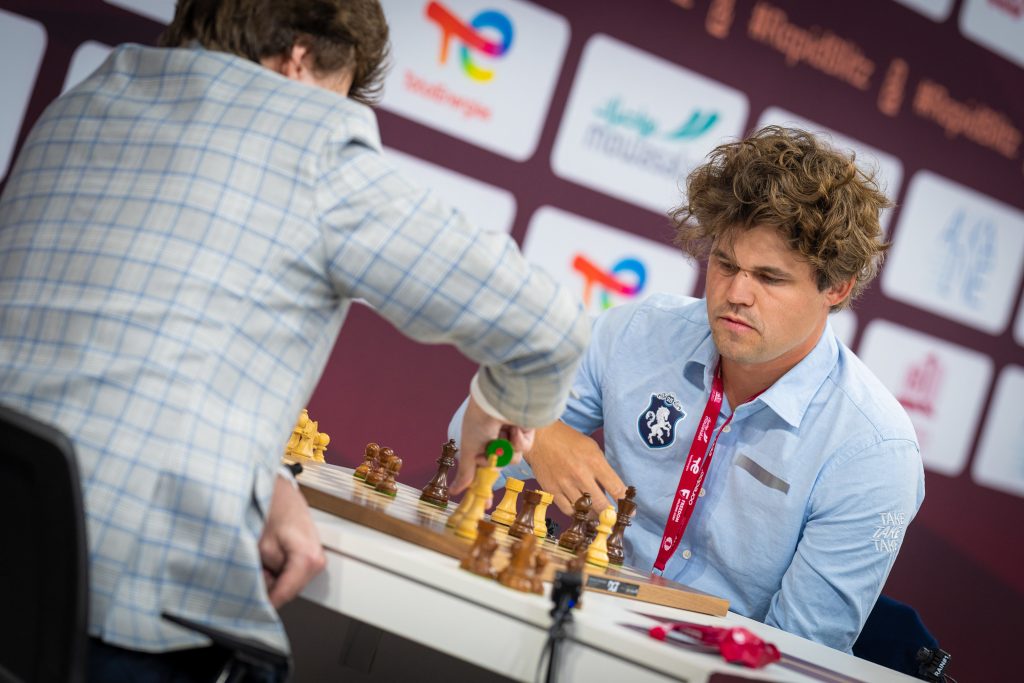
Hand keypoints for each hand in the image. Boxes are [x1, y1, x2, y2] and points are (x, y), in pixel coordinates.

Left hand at [259, 474, 326, 607]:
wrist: (279, 488)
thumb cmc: (271, 507)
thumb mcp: (260, 545)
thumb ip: (262, 575)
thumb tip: (260, 593)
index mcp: (308, 559)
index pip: (285, 595)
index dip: (263, 602)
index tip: (248, 606)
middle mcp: (317, 561)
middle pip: (289, 590)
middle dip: (268, 585)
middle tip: (252, 568)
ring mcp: (316, 558)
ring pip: (290, 582)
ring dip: (271, 576)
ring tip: (260, 556)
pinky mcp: (310, 554)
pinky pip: (292, 572)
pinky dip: (276, 568)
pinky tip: (267, 554)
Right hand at [450, 395, 533, 496]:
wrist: (498, 400)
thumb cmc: (479, 420)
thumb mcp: (469, 448)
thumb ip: (466, 471)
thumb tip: (455, 491)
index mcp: (480, 444)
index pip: (482, 470)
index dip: (484, 487)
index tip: (486, 505)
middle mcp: (496, 441)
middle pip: (499, 466)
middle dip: (495, 463)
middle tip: (491, 466)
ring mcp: (511, 437)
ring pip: (512, 459)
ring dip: (505, 448)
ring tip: (500, 432)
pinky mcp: (526, 432)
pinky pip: (524, 448)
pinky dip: (518, 440)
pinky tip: (514, 427)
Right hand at [526, 421, 625, 514]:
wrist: (540, 437)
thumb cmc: (569, 441)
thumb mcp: (592, 448)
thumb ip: (602, 468)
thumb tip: (612, 490)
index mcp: (594, 461)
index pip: (616, 488)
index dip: (624, 502)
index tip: (629, 511)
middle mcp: (580, 474)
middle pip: (601, 505)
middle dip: (610, 515)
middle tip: (613, 519)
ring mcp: (565, 483)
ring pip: (584, 510)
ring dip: (593, 516)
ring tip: (597, 517)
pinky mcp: (552, 489)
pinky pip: (567, 510)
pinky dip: (576, 513)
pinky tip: (580, 511)